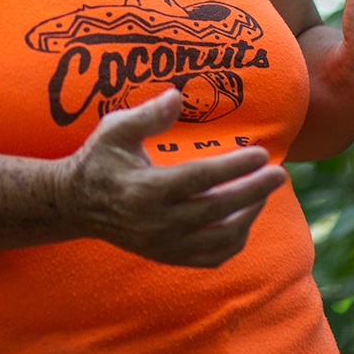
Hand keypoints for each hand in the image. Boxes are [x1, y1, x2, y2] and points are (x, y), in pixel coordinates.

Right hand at [62, 90, 287, 267]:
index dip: (234, 167)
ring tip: (261, 193)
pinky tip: (242, 217)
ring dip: (248, 216)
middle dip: (254, 191)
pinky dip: (234, 241)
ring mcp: (163, 244)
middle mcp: (156, 222)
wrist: (74, 205)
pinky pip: (212, 257)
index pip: (200, 178)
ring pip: (221, 239)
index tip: (261, 153)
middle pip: (218, 209)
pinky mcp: (167, 256)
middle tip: (279, 174)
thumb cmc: (98, 159)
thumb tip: (178, 96)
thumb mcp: (115, 130)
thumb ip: (148, 115)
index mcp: (145, 189)